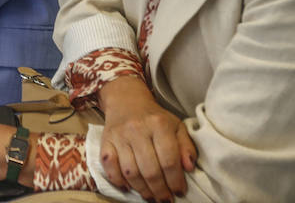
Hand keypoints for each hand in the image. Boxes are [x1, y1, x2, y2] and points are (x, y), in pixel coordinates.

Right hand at [97, 76, 195, 200]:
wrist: (126, 100)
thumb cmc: (155, 118)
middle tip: (165, 199)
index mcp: (159, 124)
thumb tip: (189, 168)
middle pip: (150, 170)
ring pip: (130, 172)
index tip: (179, 192)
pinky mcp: (105, 141)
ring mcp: (119, 135)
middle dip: (160, 190)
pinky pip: (109, 166)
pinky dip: (118, 180)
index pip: (169, 160)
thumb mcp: (176, 126)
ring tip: (151, 196)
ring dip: (142, 189)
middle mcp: (137, 129)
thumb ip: (186, 146)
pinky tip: (129, 187)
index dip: (175, 181)